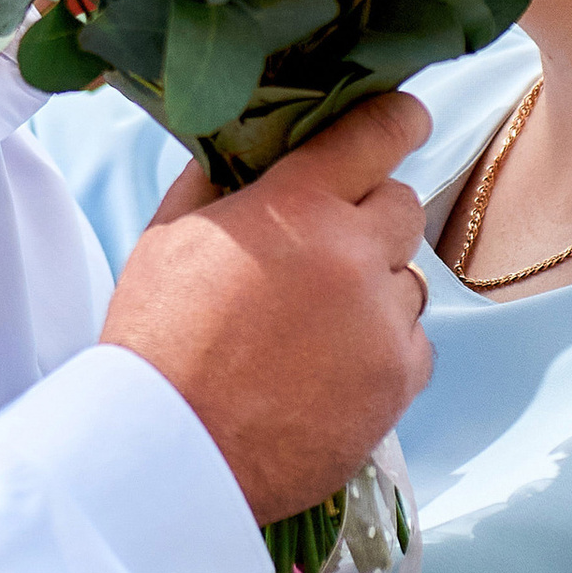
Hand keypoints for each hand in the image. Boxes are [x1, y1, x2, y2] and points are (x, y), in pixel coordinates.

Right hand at [102, 95, 430, 525]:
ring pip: (410, 281)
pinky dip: (382, 351)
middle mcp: (353, 255)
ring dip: (375, 291)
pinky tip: (329, 371)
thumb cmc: (158, 342)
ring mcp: (382, 322)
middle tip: (327, 249)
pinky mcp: (399, 382)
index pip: (378, 132)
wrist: (170, 454)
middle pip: (403, 206)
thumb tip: (246, 142)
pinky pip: (413, 345)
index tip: (405, 118)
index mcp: (295, 207)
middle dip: (370, 219)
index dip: (397, 118)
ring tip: (315, 327)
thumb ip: (219, 178)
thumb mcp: (169, 237)